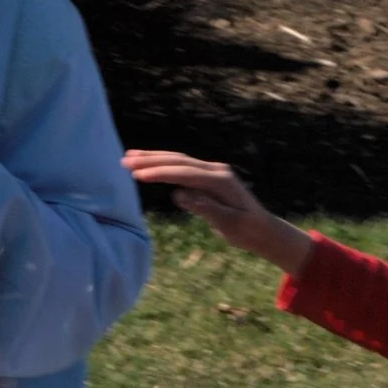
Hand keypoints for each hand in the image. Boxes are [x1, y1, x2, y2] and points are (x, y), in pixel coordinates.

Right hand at [122, 150, 313, 275]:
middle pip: (178, 161)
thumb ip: (206, 208)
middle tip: (124, 161)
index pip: (184, 173)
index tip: (137, 174)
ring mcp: (212, 171)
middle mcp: (216, 170)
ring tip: (128, 156)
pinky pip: (181, 167)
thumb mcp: (229, 224)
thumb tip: (179, 194)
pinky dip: (162, 164)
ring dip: (153, 158)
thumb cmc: (247, 230)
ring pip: (178, 160)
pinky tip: (147, 164)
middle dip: (150, 160)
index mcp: (221, 181)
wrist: (263, 229)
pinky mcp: (207, 176)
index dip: (160, 173)